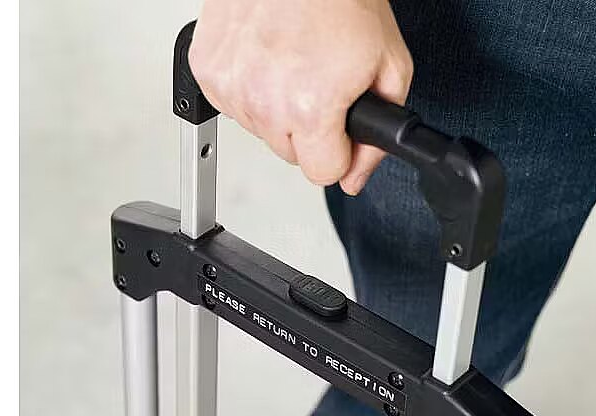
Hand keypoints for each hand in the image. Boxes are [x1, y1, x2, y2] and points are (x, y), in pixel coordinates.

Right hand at [189, 0, 412, 194]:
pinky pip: (234, 106)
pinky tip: (268, 57)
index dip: (338, 153)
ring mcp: (231, 85)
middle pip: (291, 154)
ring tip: (295, 62)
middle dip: (310, 130)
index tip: (341, 127)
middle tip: (321, 81)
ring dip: (278, 108)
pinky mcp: (207, 70)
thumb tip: (354, 178)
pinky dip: (251, 89)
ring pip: (261, 131)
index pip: (323, 174)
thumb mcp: (388, 68)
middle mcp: (264, 101)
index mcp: (310, 107)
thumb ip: (377, 138)